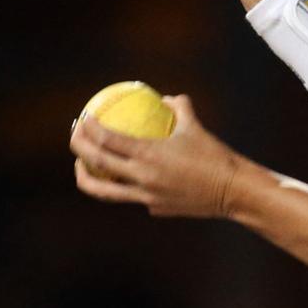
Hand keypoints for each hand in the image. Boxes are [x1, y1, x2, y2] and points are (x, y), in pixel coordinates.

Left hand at [71, 95, 244, 218]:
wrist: (232, 192)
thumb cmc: (216, 156)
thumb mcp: (197, 127)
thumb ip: (180, 108)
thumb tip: (166, 98)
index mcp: (149, 155)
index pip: (107, 140)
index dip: (90, 128)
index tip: (84, 118)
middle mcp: (141, 178)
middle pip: (97, 163)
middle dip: (79, 147)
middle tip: (75, 135)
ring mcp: (146, 197)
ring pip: (104, 191)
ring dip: (86, 177)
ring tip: (81, 167)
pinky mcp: (155, 208)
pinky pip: (134, 195)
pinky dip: (127, 183)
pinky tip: (128, 176)